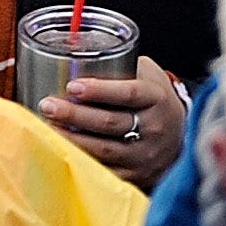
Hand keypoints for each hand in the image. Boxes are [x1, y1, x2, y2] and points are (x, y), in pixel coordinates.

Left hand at [40, 56, 186, 188]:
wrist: (180, 138)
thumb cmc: (153, 101)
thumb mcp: (148, 76)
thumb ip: (122, 65)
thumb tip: (75, 50)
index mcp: (158, 99)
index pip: (129, 94)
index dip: (100, 90)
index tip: (73, 86)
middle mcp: (154, 128)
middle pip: (110, 122)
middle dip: (74, 114)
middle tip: (48, 105)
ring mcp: (144, 155)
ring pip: (102, 149)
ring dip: (70, 138)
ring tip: (45, 125)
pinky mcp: (135, 175)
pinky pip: (102, 169)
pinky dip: (78, 159)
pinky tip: (58, 148)